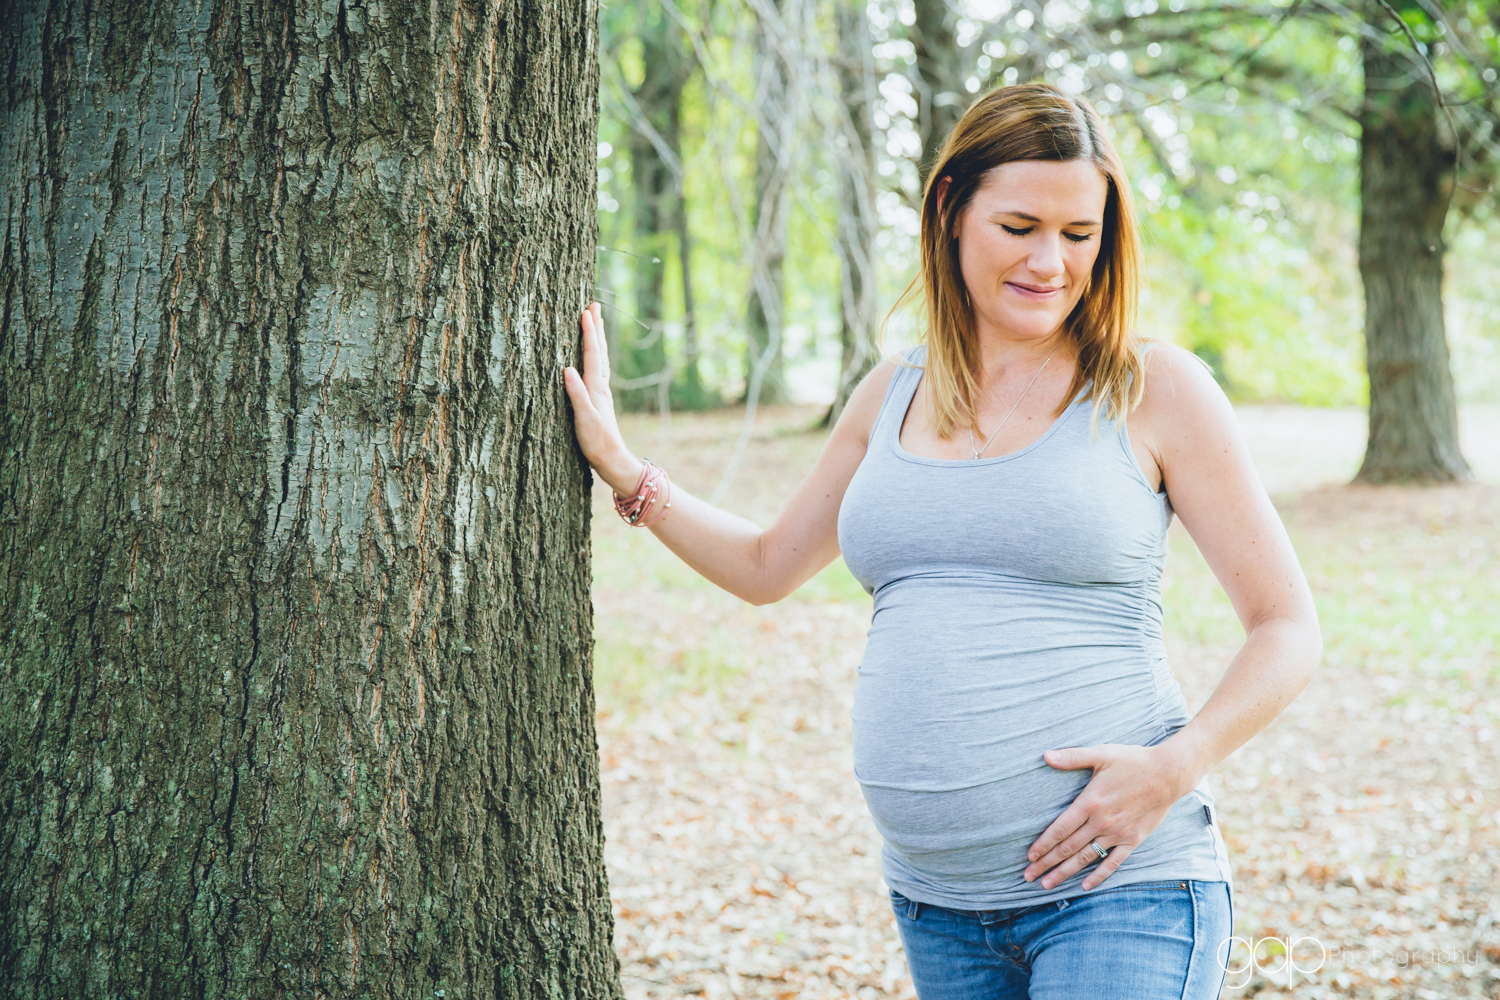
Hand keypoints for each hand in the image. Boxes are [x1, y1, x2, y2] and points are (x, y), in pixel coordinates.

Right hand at [563, 303, 641, 493]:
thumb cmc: (596, 441)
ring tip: (595, 323)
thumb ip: (576, 394)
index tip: (586, 310)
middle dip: (596, 327)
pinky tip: (594, 358)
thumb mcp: (583, 419)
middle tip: (594, 305)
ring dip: (597, 338)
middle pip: (599, 350)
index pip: (592, 353)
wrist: (612, 459)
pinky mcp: (599, 399)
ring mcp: (601, 392)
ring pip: (600, 358)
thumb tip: (566, 368)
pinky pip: (598, 369)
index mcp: (596, 387)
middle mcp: (601, 386)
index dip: (588, 331)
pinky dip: (596, 356)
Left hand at [1022, 743, 1196, 890]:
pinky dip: (1099, 876)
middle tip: (1028, 876)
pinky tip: (1085, 886)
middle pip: (1068, 848)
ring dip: (1065, 872)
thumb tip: (1046, 755)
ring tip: (1047, 884)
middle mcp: (1101, 822)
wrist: (1169, 774)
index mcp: (1090, 802)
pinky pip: (1113, 863)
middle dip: (1046, 863)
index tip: (1029, 856)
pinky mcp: (1133, 840)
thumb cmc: (1133, 761)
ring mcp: (1118, 834)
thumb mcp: (1101, 753)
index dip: (1043, 844)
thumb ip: (1072, 757)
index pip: (1060, 829)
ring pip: (1086, 858)